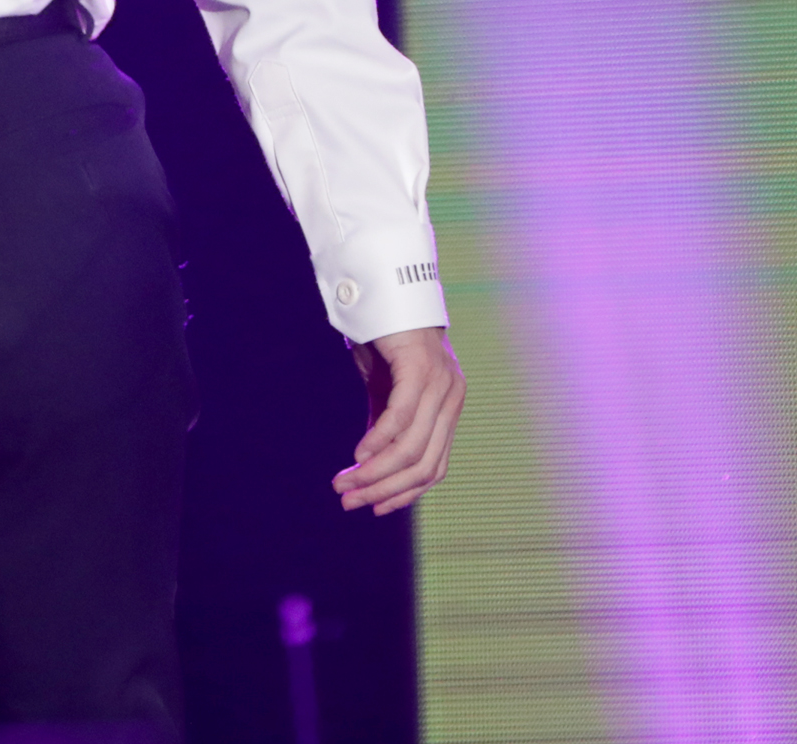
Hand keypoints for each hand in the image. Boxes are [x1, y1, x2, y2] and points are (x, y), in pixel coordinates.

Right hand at [333, 325, 463, 515]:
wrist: (383, 287)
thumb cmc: (383, 336)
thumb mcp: (382, 388)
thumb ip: (384, 422)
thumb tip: (372, 460)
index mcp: (447, 407)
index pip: (434, 468)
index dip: (405, 493)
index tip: (374, 508)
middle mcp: (451, 399)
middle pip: (424, 465)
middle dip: (384, 489)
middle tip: (349, 502)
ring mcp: (441, 384)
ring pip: (412, 448)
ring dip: (375, 472)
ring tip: (345, 484)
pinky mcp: (421, 369)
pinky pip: (401, 418)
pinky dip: (379, 442)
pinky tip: (357, 455)